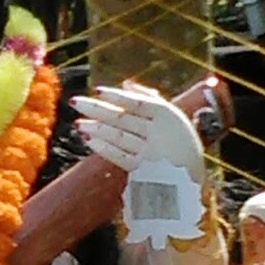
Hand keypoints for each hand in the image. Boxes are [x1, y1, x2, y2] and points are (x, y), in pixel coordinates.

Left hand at [71, 82, 203, 183]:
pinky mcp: (142, 170)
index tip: (97, 90)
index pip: (136, 102)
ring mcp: (150, 152)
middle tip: (75, 102)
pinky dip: (103, 148)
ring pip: (118, 136)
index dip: (115, 95)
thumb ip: (150, 99)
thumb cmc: (178, 143)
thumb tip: (126, 83)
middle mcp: (158, 132)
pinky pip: (119, 156)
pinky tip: (88, 140)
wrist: (190, 181)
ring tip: (77, 123)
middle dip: (96, 108)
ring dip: (95, 128)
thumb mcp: (173, 118)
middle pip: (122, 117)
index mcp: (167, 116)